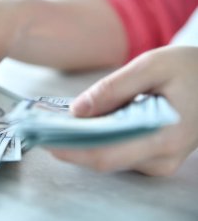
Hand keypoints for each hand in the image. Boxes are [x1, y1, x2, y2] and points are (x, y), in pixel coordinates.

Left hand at [49, 46, 197, 175]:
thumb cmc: (190, 68)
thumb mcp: (152, 66)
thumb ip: (113, 89)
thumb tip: (77, 111)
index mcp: (164, 137)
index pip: (106, 155)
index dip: (71, 150)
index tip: (44, 138)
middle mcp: (161, 158)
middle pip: (103, 159)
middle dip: (71, 144)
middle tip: (45, 126)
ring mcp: (158, 161)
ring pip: (109, 156)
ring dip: (83, 140)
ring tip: (60, 120)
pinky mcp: (153, 156)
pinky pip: (119, 151)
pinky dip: (99, 138)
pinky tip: (87, 121)